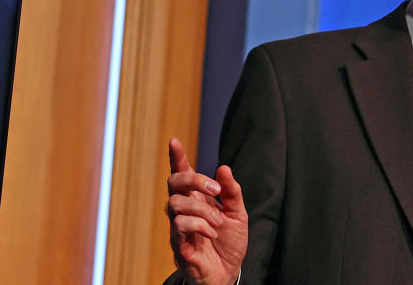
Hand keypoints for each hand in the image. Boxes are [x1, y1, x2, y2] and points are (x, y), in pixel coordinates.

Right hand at [167, 138, 247, 284]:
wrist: (228, 273)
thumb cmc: (229, 242)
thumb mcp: (238, 214)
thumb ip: (231, 192)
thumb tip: (223, 168)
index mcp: (196, 198)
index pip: (181, 173)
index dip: (177, 157)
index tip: (174, 141)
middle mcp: (183, 209)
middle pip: (173, 182)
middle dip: (194, 180)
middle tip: (215, 190)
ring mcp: (178, 226)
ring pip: (175, 204)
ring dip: (201, 209)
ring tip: (218, 223)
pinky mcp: (178, 244)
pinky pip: (180, 226)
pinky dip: (199, 226)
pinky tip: (212, 233)